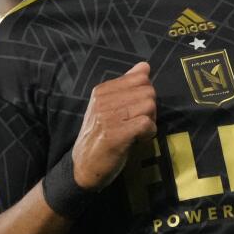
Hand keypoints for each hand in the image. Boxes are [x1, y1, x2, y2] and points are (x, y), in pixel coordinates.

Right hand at [72, 62, 156, 189]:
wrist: (83, 167)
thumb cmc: (99, 136)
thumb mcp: (108, 107)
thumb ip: (126, 86)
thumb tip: (145, 65)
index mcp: (102, 90)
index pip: (140, 78)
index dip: (145, 95)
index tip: (136, 110)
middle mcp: (103, 100)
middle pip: (148, 92)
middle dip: (150, 109)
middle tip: (138, 123)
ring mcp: (108, 117)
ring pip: (149, 106)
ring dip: (150, 122)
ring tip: (137, 132)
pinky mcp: (116, 135)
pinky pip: (147, 124)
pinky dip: (149, 133)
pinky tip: (139, 140)